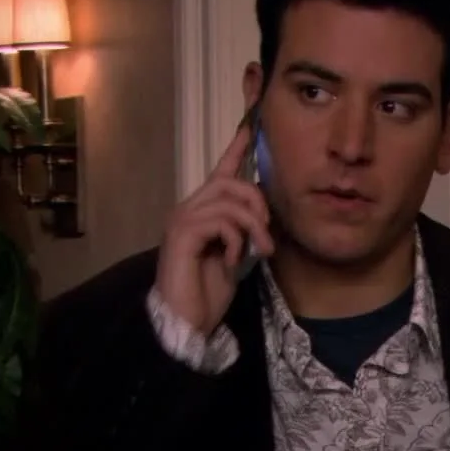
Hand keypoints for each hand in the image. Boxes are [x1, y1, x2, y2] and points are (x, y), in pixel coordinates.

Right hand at [152, 121, 274, 336]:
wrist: (188, 321)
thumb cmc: (208, 292)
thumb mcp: (236, 255)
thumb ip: (244, 232)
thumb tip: (263, 217)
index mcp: (201, 212)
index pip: (220, 173)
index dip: (236, 150)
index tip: (250, 128)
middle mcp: (187, 209)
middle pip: (231, 182)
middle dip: (258, 204)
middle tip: (267, 234)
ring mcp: (182, 220)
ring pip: (229, 200)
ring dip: (253, 226)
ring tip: (260, 251)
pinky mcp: (182, 234)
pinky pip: (221, 221)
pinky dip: (236, 240)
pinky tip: (234, 261)